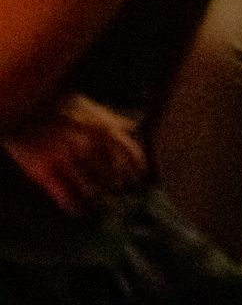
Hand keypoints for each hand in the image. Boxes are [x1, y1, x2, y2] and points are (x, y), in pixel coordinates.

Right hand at [3, 94, 146, 214]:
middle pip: (112, 177)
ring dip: (99, 200)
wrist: (27, 107)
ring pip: (91, 191)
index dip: (136, 170)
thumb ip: (112, 119)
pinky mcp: (45, 173)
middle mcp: (88, 145)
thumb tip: (134, 127)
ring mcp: (66, 160)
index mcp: (102, 128)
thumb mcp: (91, 107)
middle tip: (120, 195)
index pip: (130, 154)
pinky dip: (75, 207)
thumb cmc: (62, 106)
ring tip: (103, 205)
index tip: (138, 179)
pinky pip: (66, 199)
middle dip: (118, 188)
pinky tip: (80, 211)